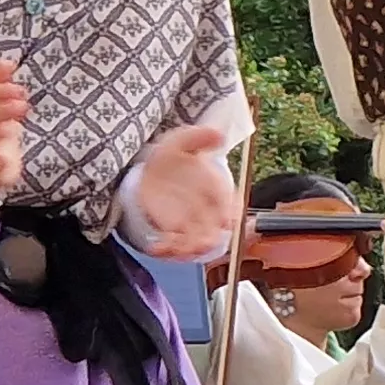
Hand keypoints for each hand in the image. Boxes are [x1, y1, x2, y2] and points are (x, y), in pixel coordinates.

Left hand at [131, 124, 239, 261]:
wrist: (154, 171)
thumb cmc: (173, 157)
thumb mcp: (182, 141)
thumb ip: (198, 137)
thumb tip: (218, 134)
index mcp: (216, 188)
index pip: (230, 204)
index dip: (229, 212)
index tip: (226, 219)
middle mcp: (208, 210)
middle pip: (216, 231)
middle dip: (210, 239)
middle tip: (199, 243)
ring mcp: (192, 223)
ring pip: (197, 244)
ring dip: (188, 249)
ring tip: (173, 247)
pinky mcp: (174, 231)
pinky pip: (175, 247)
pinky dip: (166, 250)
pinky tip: (155, 246)